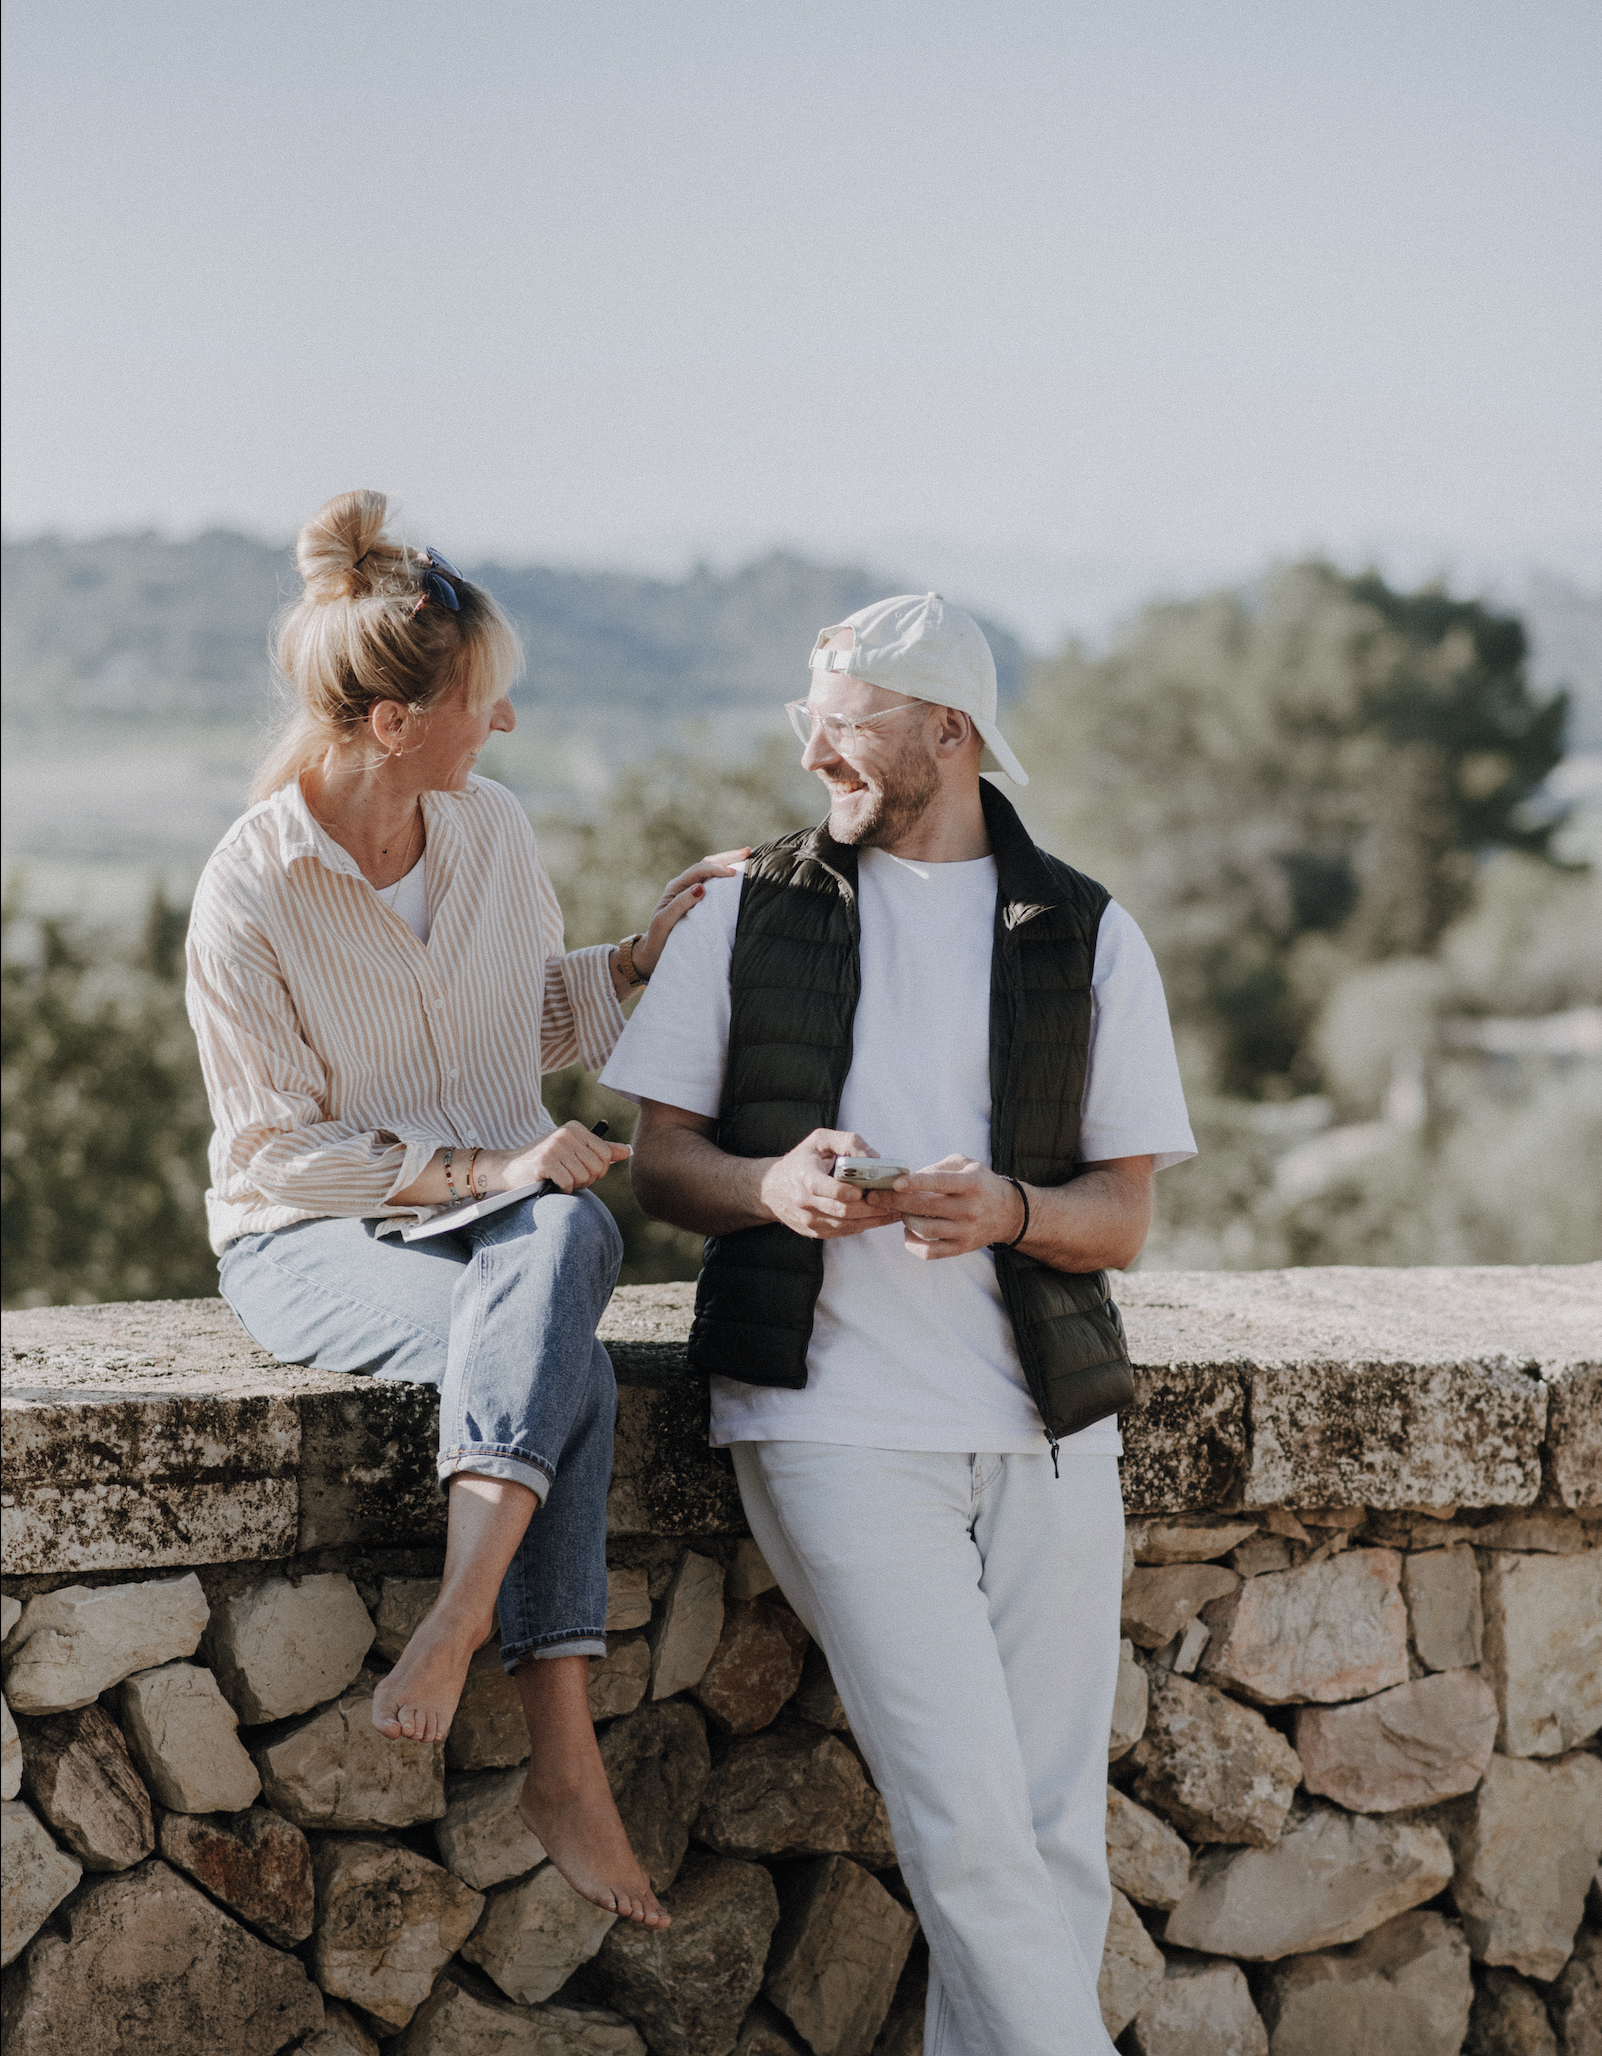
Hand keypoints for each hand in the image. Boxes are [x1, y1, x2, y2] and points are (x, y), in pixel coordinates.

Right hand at [489, 1121, 631, 1195]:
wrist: (510, 1168)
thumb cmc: (546, 1162)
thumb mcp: (575, 1152)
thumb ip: (602, 1151)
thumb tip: (628, 1150)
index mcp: (576, 1128)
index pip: (607, 1155)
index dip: (598, 1170)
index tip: (583, 1171)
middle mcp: (566, 1134)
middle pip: (597, 1168)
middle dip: (586, 1180)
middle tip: (569, 1178)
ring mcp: (555, 1146)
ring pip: (583, 1177)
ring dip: (572, 1185)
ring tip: (559, 1179)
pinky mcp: (545, 1161)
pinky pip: (568, 1183)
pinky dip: (561, 1189)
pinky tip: (551, 1183)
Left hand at [631, 848, 749, 979]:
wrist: (653, 952)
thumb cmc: (658, 938)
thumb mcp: (666, 921)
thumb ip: (681, 903)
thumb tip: (701, 887)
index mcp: (675, 887)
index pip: (699, 871)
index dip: (717, 869)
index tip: (733, 873)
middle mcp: (683, 886)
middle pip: (706, 864)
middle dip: (727, 857)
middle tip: (748, 852)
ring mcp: (690, 892)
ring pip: (710, 871)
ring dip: (727, 862)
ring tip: (746, 857)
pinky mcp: (696, 901)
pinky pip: (712, 883)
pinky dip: (725, 876)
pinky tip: (736, 874)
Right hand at [758, 1130, 896, 1239]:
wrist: (771, 1189)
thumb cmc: (800, 1161)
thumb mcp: (819, 1141)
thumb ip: (847, 1142)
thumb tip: (874, 1157)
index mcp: (805, 1177)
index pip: (829, 1189)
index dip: (850, 1192)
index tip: (867, 1189)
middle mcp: (805, 1202)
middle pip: (843, 1210)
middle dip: (872, 1207)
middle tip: (894, 1201)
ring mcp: (809, 1221)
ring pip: (846, 1225)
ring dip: (873, 1220)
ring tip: (895, 1210)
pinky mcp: (814, 1232)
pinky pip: (844, 1232)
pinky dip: (864, 1225)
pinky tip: (879, 1218)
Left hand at [890, 1155, 1026, 1260]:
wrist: (1008, 1214)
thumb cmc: (980, 1184)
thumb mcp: (966, 1165)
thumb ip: (939, 1167)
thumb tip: (910, 1178)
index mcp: (971, 1184)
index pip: (940, 1183)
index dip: (915, 1182)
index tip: (895, 1182)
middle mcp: (969, 1209)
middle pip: (925, 1207)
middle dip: (895, 1201)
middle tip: (875, 1196)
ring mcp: (965, 1231)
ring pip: (923, 1229)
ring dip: (904, 1219)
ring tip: (901, 1211)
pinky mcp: (960, 1248)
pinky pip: (929, 1252)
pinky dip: (912, 1243)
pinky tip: (909, 1232)